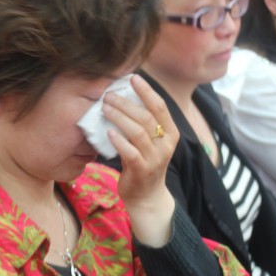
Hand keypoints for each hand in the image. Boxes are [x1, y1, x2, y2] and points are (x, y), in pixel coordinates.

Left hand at [103, 74, 178, 245]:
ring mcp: (155, 158)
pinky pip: (129, 152)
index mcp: (171, 133)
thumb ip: (143, 123)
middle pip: (146, 116)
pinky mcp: (142, 171)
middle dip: (126, 103)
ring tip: (105, 108)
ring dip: (119, 117)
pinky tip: (108, 131)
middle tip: (108, 94)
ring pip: (137, 131)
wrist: (147, 197)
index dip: (146, 91)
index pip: (160, 106)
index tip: (132, 77)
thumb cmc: (145, 163)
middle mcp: (166, 144)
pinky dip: (118, 140)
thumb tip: (126, 95)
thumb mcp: (151, 141)